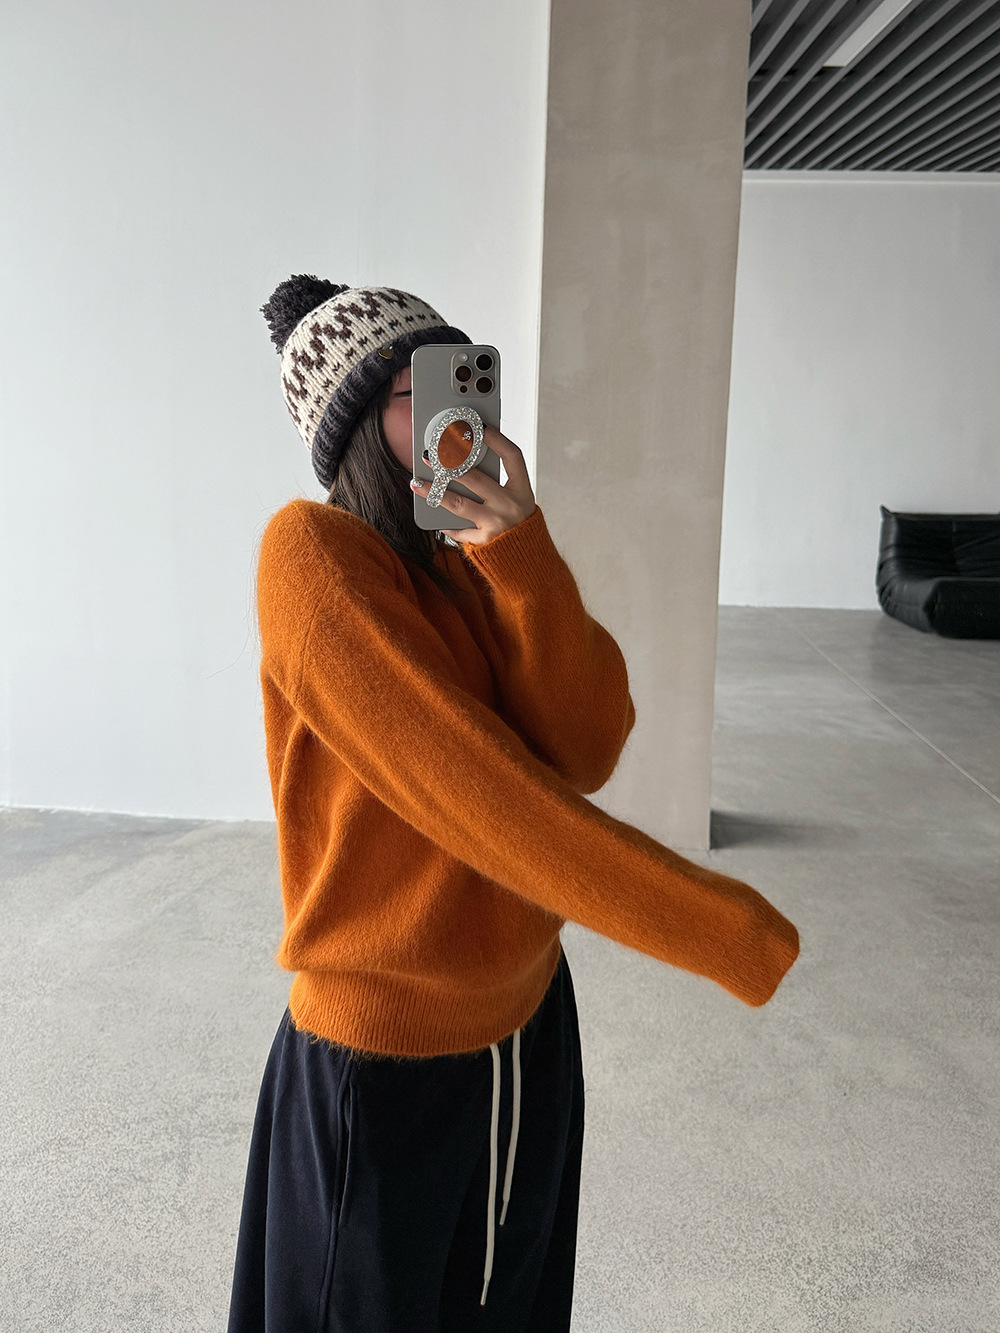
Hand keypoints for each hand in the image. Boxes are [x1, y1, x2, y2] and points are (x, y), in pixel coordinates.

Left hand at [410, 424, 535, 546]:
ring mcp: (498, 524)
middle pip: (476, 478)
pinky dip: (446, 524)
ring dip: (434, 492)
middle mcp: (511, 505)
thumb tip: (463, 464)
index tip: (478, 426)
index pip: (512, 456)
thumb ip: (498, 485)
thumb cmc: (519, 526)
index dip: (496, 439)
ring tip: (416, 483)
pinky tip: (433, 518)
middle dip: (449, 463)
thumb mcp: (518, 502)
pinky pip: (459, 530)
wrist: (528, 562)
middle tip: (429, 453)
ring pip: (458, 503)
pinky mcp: (485, 541)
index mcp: (523, 490)